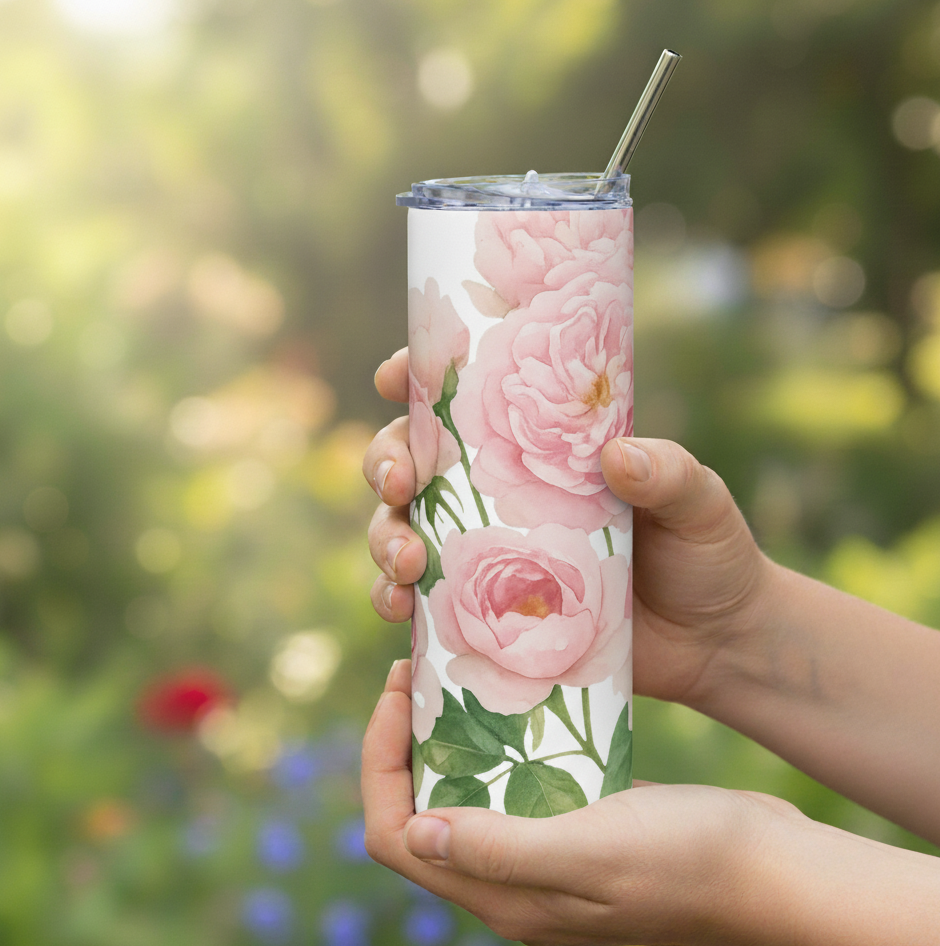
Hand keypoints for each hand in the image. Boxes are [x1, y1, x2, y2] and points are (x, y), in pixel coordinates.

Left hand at [362, 662, 820, 945]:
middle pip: (420, 809)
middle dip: (403, 740)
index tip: (396, 690)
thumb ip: (501, 851)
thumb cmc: (689, 860)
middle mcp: (511, 879)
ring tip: (456, 672)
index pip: (394, 835)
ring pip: (463, 792)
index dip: (378, 763)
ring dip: (446, 737)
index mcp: (502, 894)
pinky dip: (496, 742)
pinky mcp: (575, 824)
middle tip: (419, 668)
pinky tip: (512, 696)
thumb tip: (413, 833)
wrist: (770, 867)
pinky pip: (511, 782)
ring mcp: (543, 853)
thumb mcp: (593, 850)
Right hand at [363, 348, 775, 711]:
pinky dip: (397, 602)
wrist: (715, 644)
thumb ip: (669, 473)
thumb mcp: (700, 501)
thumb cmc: (708, 553)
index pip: (469, 402)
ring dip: (384, 538)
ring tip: (406, 562)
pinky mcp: (489, 615)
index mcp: (543, 451)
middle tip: (400, 482)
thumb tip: (616, 457)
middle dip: (385, 463)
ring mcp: (491, 555)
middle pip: (413, 462)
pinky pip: (424, 605)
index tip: (395, 377)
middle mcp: (503, 496)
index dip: (419, 380)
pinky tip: (401, 610)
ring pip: (404, 530)